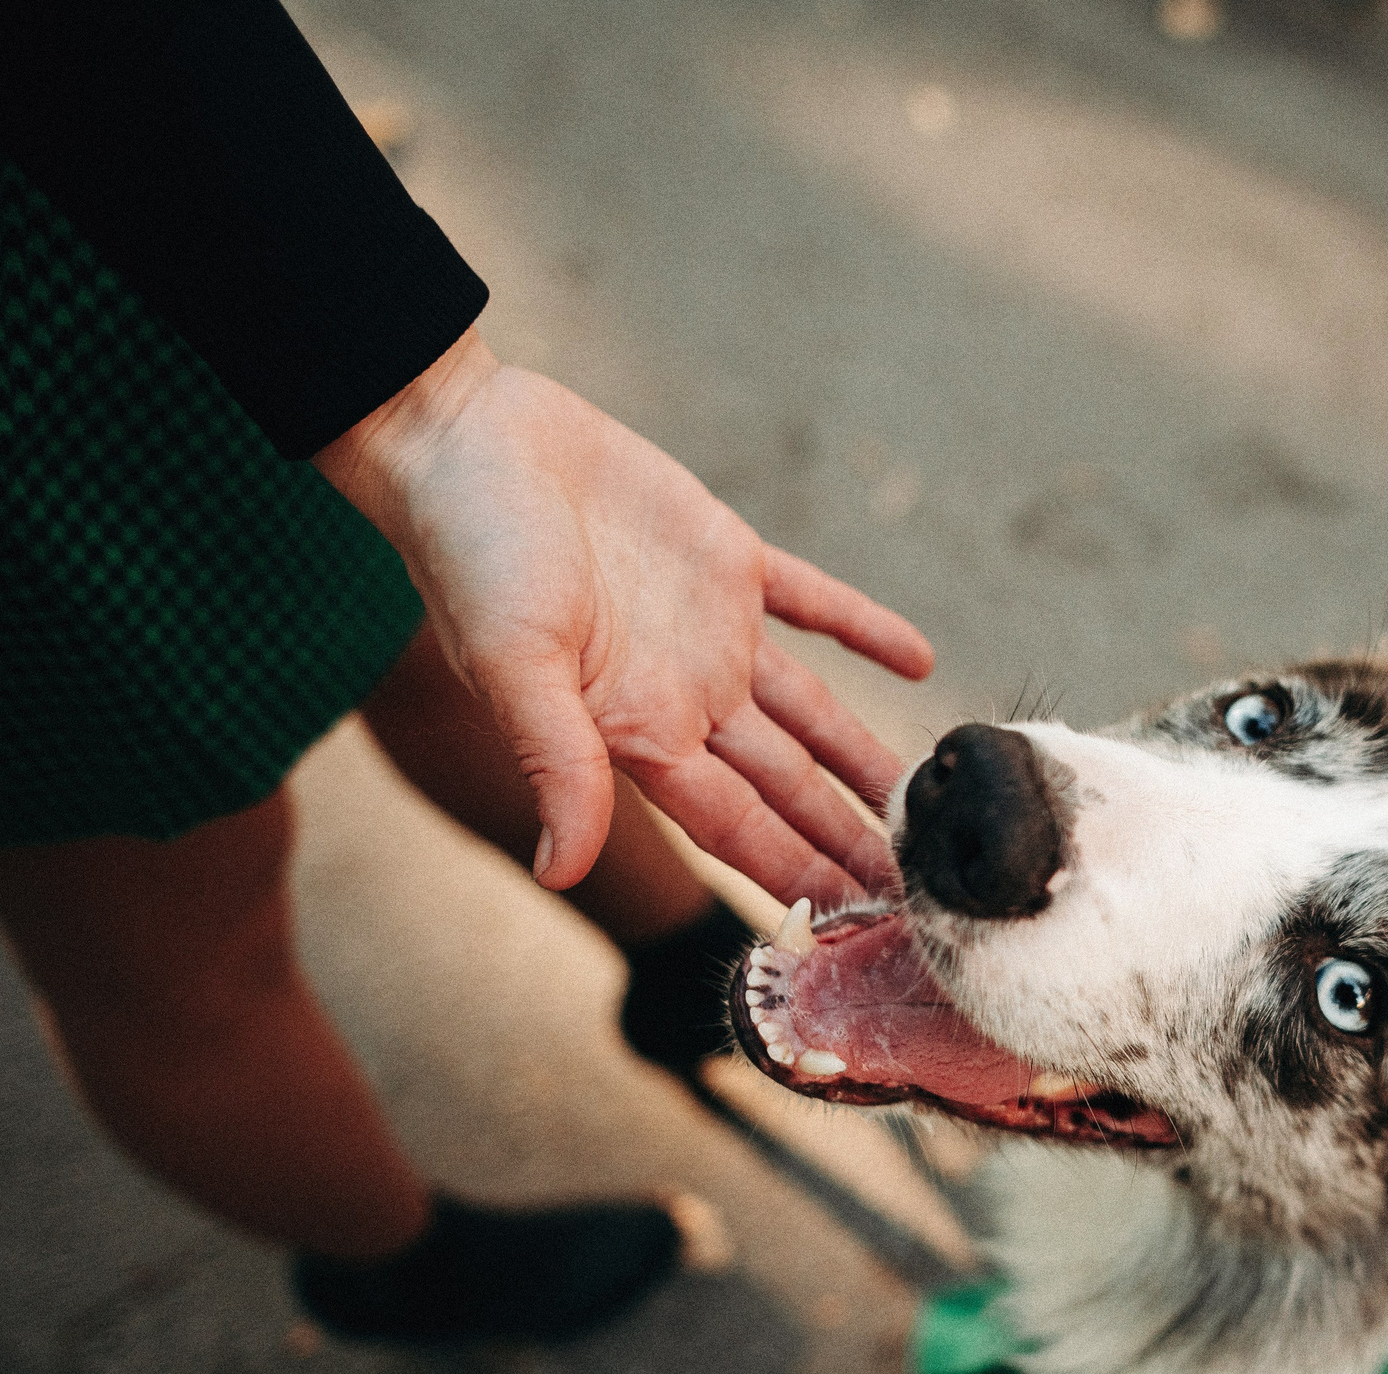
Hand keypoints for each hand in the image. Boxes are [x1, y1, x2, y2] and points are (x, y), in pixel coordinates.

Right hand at [316, 330, 931, 905]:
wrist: (465, 439)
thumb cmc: (470, 555)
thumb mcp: (513, 665)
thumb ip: (556, 764)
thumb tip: (560, 870)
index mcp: (637, 730)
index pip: (736, 826)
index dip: (795, 874)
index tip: (857, 920)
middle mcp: (683, 694)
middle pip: (786, 787)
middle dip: (844, 838)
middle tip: (916, 887)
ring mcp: (711, 630)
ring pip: (810, 713)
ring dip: (863, 754)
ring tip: (922, 801)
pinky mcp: (726, 560)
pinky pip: (813, 603)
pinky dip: (864, 627)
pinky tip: (917, 659)